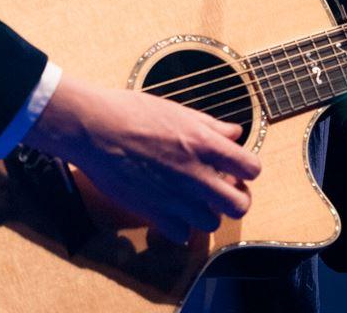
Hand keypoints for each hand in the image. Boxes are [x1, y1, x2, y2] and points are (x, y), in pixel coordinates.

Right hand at [24, 73, 260, 242]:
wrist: (95, 128)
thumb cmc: (133, 112)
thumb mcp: (178, 110)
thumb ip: (210, 126)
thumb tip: (235, 133)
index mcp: (204, 143)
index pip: (251, 168)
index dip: (247, 169)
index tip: (236, 168)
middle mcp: (195, 174)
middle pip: (239, 205)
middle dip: (236, 198)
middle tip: (223, 189)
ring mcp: (175, 197)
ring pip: (212, 223)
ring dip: (208, 212)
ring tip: (195, 197)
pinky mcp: (153, 213)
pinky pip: (181, 235)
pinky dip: (180, 226)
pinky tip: (172, 209)